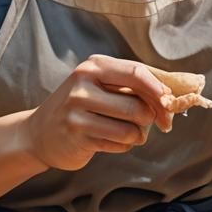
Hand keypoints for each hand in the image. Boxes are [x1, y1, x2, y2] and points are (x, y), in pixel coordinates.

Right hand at [24, 55, 173, 170]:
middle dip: (152, 118)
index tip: (171, 103)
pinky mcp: (77, 135)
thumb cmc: (82, 106)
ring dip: (138, 135)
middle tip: (156, 123)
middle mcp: (83, 85)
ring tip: (129, 133)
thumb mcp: (101, 85)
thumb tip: (172, 95)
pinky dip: (124, 145)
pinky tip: (110, 140)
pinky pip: (118, 144)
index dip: (159, 91)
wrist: (40, 132)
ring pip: (131, 129)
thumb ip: (132, 85)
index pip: (137, 73)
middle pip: (138, 105)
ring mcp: (77, 111)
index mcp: (94, 66)